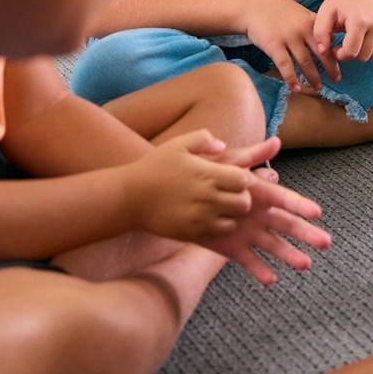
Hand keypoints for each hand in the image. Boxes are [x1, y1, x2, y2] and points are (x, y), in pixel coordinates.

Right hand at [120, 130, 258, 241]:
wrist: (128, 198)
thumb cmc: (154, 167)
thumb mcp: (177, 144)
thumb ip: (203, 139)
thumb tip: (222, 146)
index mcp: (207, 174)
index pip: (244, 180)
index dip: (243, 178)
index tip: (233, 177)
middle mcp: (206, 198)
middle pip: (244, 203)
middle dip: (242, 197)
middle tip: (230, 194)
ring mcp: (199, 218)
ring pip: (234, 221)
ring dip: (232, 214)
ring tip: (221, 207)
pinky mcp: (191, 233)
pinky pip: (218, 234)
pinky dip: (219, 227)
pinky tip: (209, 218)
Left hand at [201, 136, 331, 284]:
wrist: (172, 195)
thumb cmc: (204, 175)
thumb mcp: (228, 163)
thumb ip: (251, 155)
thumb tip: (276, 141)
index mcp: (260, 194)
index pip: (285, 200)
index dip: (300, 205)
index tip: (317, 212)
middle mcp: (258, 214)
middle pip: (287, 225)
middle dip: (306, 234)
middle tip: (325, 242)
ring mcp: (246, 232)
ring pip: (272, 246)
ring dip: (289, 254)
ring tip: (305, 264)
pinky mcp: (230, 248)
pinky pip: (247, 260)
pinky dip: (259, 270)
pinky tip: (271, 279)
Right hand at [243, 0, 340, 92]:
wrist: (253, 6)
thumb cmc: (278, 10)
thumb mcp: (300, 12)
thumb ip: (314, 24)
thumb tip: (332, 37)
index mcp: (311, 22)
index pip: (329, 40)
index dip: (337, 54)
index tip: (342, 65)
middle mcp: (303, 30)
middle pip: (321, 53)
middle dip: (330, 68)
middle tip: (336, 80)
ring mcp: (289, 38)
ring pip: (305, 62)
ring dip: (313, 77)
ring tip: (318, 88)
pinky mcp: (274, 45)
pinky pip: (285, 65)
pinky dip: (292, 78)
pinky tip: (296, 88)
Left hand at [313, 0, 372, 63]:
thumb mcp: (325, 12)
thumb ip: (320, 33)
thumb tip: (322, 51)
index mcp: (360, 21)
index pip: (351, 52)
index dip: (340, 55)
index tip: (335, 47)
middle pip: (364, 56)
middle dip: (351, 54)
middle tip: (342, 44)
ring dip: (361, 51)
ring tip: (351, 39)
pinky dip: (370, 46)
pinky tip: (361, 35)